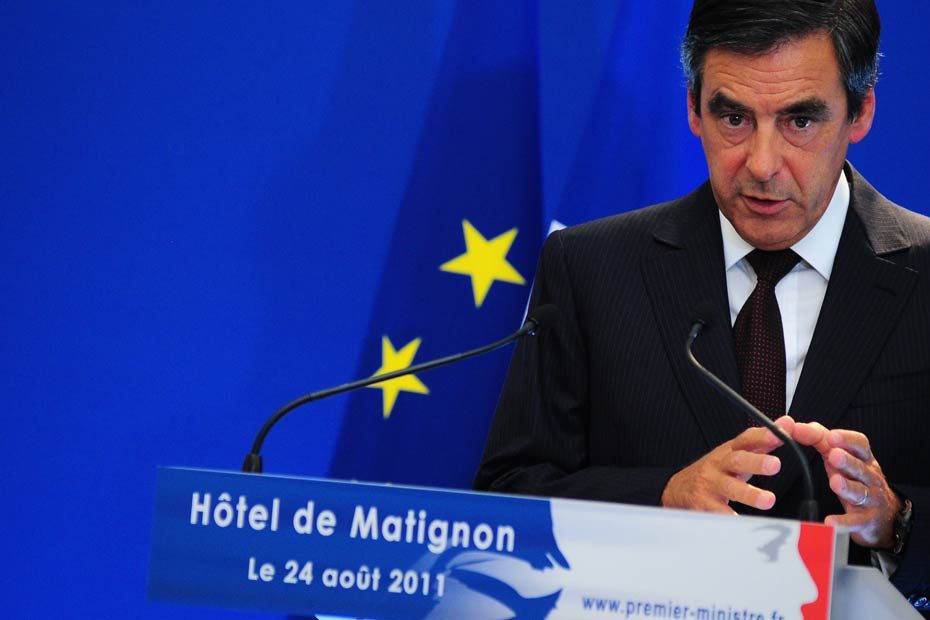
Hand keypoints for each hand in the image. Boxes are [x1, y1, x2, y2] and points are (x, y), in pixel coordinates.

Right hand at [661, 416, 793, 513]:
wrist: (679, 489)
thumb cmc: (715, 471)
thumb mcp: (735, 454)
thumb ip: (763, 442)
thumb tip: (788, 423)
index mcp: (729, 451)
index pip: (746, 439)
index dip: (762, 436)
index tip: (780, 435)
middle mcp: (718, 465)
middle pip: (736, 461)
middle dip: (756, 462)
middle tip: (775, 465)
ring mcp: (710, 484)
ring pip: (729, 488)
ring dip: (749, 494)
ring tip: (767, 500)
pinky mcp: (704, 505)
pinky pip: (719, 513)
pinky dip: (731, 518)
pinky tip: (743, 522)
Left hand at [792, 422, 900, 548]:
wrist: (883, 515)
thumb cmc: (855, 479)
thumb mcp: (841, 458)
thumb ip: (821, 441)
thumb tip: (797, 426)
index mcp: (863, 459)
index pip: (860, 445)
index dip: (847, 439)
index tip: (832, 436)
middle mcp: (869, 477)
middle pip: (860, 467)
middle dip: (848, 461)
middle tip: (834, 455)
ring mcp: (869, 499)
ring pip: (859, 491)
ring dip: (847, 487)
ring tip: (835, 482)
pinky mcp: (864, 520)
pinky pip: (853, 521)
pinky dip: (842, 522)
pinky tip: (829, 521)